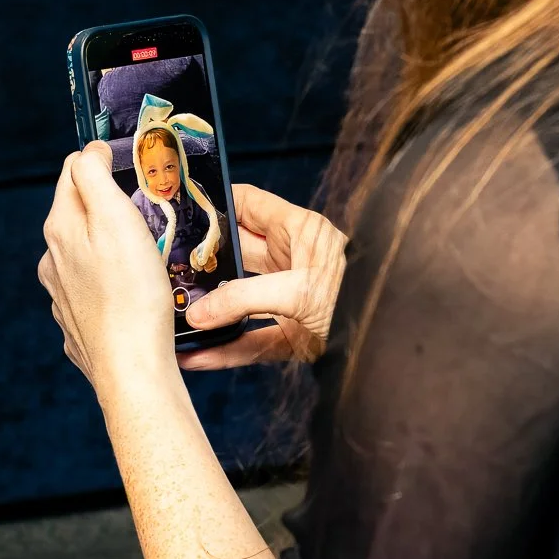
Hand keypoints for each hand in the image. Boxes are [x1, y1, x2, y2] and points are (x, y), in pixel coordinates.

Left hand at [38, 141, 177, 391]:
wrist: (132, 369)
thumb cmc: (133, 295)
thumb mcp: (118, 220)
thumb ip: (94, 178)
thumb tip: (86, 152)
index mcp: (61, 228)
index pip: (72, 171)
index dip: (101, 161)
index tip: (130, 166)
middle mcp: (53, 259)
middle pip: (76, 213)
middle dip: (105, 206)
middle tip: (144, 210)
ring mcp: (61, 294)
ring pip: (83, 253)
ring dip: (106, 246)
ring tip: (142, 255)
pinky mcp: (77, 324)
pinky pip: (91, 290)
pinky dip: (108, 283)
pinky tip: (131, 294)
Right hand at [178, 185, 345, 369]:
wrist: (398, 350)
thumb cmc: (361, 301)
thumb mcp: (300, 291)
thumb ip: (246, 298)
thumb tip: (199, 311)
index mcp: (298, 231)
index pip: (247, 204)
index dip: (213, 202)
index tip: (176, 208)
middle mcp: (290, 261)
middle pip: (233, 255)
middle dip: (200, 262)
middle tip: (160, 268)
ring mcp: (289, 300)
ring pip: (237, 301)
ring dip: (208, 310)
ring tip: (170, 314)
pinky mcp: (292, 336)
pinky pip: (249, 341)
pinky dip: (223, 350)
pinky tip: (195, 356)